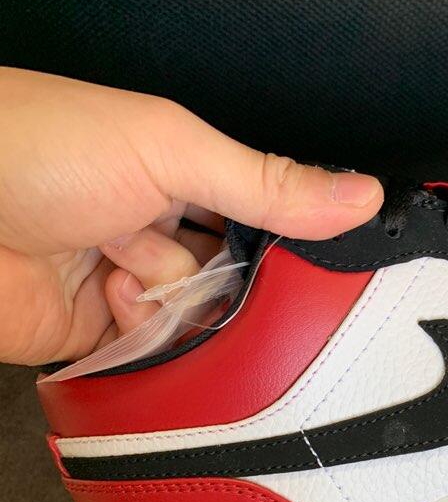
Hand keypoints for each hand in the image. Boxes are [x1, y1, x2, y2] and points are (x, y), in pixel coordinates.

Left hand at [0, 68, 382, 365]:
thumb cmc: (35, 146)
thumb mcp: (170, 151)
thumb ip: (267, 183)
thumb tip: (358, 194)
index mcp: (184, 174)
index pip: (265, 218)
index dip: (292, 242)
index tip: (322, 263)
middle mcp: (161, 230)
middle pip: (237, 280)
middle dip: (229, 280)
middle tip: (207, 259)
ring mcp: (130, 284)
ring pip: (200, 323)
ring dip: (174, 303)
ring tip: (128, 263)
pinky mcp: (99, 336)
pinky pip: (154, 356)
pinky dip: (143, 338)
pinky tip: (113, 299)